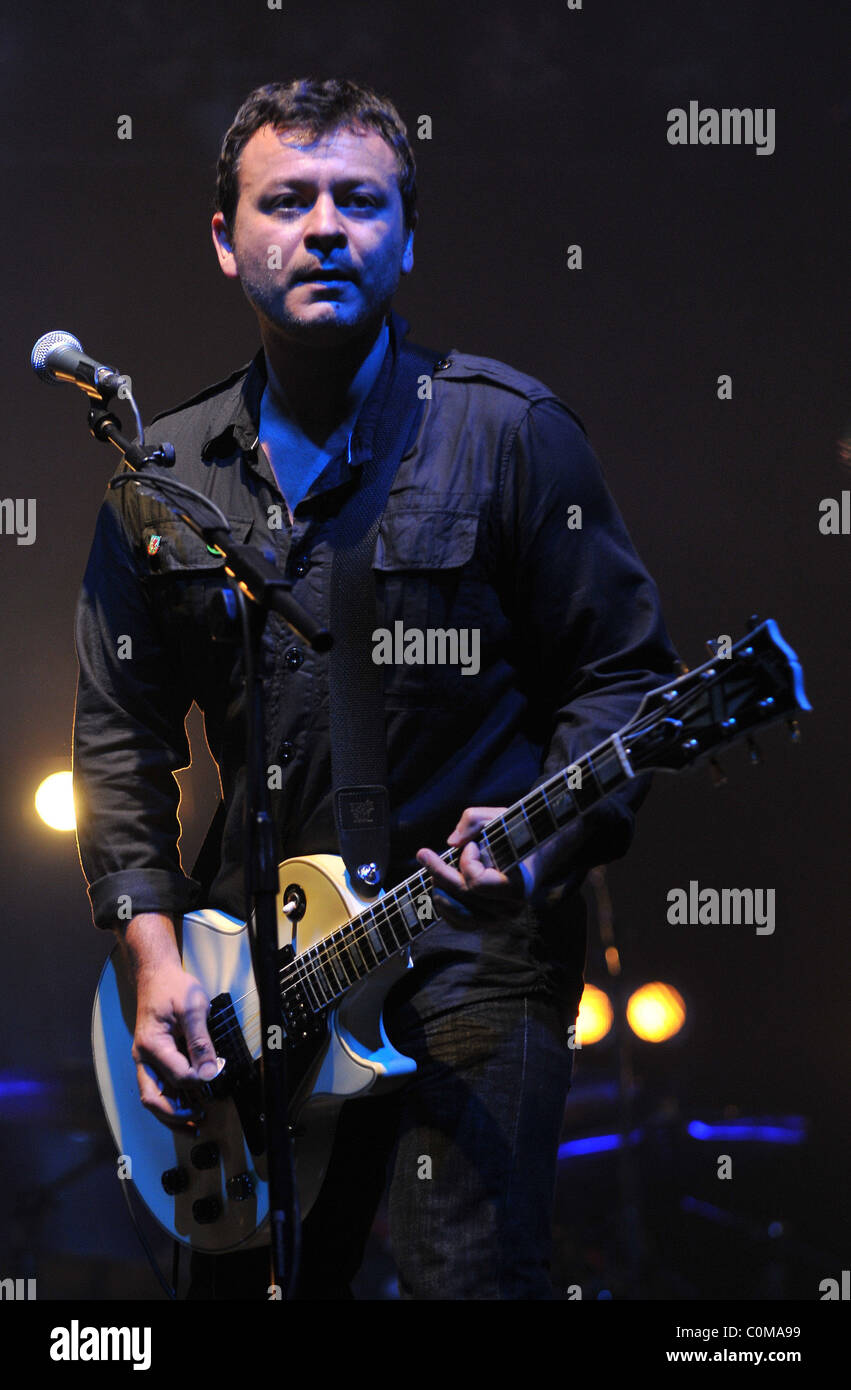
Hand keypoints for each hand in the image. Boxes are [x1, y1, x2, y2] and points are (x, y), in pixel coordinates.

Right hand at [117, 913, 218, 1130]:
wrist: (156, 976)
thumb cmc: (173, 988)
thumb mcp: (193, 1008)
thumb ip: (201, 1041)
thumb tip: (211, 1072)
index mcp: (152, 1045)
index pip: (177, 1075)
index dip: (199, 1079)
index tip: (217, 1073)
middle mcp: (143, 1058)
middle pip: (154, 1099)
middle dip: (175, 1116)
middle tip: (200, 1120)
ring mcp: (146, 1061)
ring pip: (153, 1097)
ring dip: (172, 1114)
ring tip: (194, 1124)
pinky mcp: (152, 1060)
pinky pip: (159, 1087)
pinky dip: (172, 1101)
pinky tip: (189, 1107)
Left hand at [416, 805, 589, 926]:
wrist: (534, 855)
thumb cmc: (515, 834)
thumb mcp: (498, 817)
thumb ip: (474, 820)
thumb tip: (451, 842)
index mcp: (518, 886)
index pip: (477, 883)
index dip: (467, 862)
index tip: (472, 846)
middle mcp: (510, 909)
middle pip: (462, 896)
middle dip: (439, 872)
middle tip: (423, 854)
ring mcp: (499, 920)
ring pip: (457, 913)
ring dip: (439, 890)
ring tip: (433, 872)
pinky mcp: (489, 924)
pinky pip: (459, 924)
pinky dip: (443, 908)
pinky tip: (437, 889)